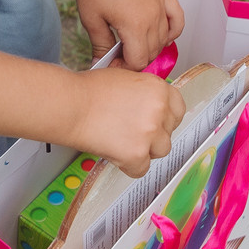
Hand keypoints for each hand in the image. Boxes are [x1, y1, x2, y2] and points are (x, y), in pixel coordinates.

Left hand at [70, 0, 182, 71]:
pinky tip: (163, 36)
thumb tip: (99, 64)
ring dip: (150, 47)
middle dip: (136, 59)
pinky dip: (173, 31)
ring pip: (164, 39)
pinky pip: (178, 19)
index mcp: (135, 26)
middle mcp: (154, 18)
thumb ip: (100, 46)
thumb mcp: (92, 19)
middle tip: (118, 55)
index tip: (112, 63)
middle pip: (152, 53)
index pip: (138, 61)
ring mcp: (162, 5)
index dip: (124, 68)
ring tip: (133, 44)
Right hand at [70, 66, 184, 175]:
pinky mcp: (137, 154)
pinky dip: (128, 166)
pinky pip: (141, 169)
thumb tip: (151, 106)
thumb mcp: (125, 79)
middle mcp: (159, 110)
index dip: (166, 117)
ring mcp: (150, 133)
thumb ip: (144, 93)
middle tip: (132, 132)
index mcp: (158, 88)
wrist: (70, 106)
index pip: (178, 108)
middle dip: (153, 134)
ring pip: (160, 151)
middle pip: (170, 131)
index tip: (156, 121)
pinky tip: (114, 153)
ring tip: (122, 142)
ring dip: (144, 150)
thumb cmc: (88, 91)